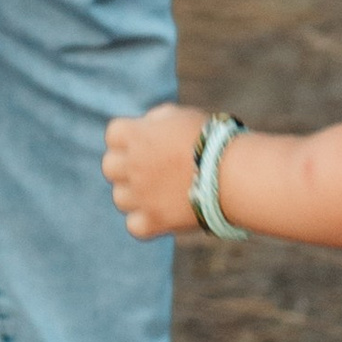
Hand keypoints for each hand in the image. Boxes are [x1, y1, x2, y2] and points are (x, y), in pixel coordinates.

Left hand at [103, 100, 206, 239]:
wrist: (233, 174)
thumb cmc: (213, 140)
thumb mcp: (182, 116)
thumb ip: (157, 120)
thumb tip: (146, 127)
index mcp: (138, 136)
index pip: (113, 134)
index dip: (129, 137)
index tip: (146, 141)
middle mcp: (132, 166)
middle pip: (109, 167)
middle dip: (126, 166)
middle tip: (150, 168)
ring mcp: (141, 196)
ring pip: (119, 198)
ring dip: (135, 194)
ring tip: (159, 192)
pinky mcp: (154, 221)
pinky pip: (134, 225)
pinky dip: (145, 222)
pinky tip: (162, 213)